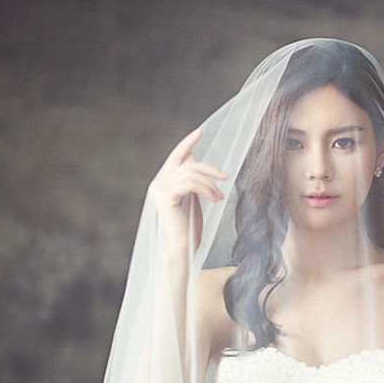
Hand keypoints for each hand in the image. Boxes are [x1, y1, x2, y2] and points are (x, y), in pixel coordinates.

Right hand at [147, 128, 228, 251]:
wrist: (183, 250)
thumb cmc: (189, 229)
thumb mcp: (192, 199)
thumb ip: (191, 181)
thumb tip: (193, 158)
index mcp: (163, 184)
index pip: (175, 157)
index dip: (187, 143)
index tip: (200, 132)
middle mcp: (158, 184)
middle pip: (187, 163)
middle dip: (208, 168)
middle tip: (225, 176)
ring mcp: (159, 190)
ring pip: (190, 173)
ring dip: (210, 183)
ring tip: (219, 197)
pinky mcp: (165, 197)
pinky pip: (190, 183)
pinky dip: (206, 189)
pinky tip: (214, 199)